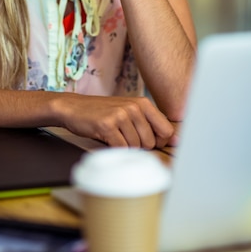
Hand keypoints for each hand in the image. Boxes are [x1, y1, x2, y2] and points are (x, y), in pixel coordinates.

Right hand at [57, 93, 176, 148]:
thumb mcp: (128, 111)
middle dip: (138, 146)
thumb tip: (176, 139)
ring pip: (136, 147)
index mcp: (143, 103)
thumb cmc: (103, 112)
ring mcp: (121, 115)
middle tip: (123, 136)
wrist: (74, 108)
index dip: (159, 142)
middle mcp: (134, 107)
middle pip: (150, 142)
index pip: (167, 130)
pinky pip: (121, 148)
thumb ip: (150, 123)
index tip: (148, 141)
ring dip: (124, 147)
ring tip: (114, 135)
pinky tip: (107, 138)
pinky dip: (114, 148)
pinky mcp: (108, 124)